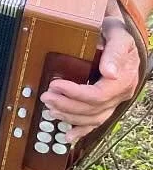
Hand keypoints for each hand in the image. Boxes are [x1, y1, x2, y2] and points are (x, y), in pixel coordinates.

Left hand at [41, 23, 141, 141]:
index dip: (75, 93)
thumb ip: (115, 52)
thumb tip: (108, 73)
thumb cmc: (116, 33)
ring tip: (50, 109)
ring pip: (92, 118)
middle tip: (45, 96)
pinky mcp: (107, 103)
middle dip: (66, 105)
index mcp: (123, 79)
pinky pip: (96, 122)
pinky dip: (82, 130)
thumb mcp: (118, 35)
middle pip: (92, 109)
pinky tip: (68, 136)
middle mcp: (120, 94)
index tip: (55, 85)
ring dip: (70, 116)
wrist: (119, 35)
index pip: (98, 95)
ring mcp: (114, 100)